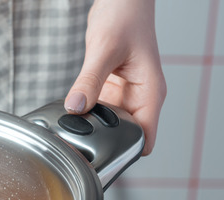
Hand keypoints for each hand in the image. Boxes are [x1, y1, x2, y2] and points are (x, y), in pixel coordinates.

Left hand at [64, 0, 166, 154]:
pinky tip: (73, 112)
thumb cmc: (126, 16)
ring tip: (73, 128)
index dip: (126, 152)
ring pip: (109, 124)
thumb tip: (76, 106)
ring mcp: (124, 94)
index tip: (104, 159)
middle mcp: (139, 97)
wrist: (121, 0)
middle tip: (79, 144)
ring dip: (93, 128)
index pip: (145, 137)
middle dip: (104, 142)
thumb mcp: (105, 49)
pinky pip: (98, 109)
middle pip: (124, 135)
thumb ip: (90, 80)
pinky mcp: (110, 89)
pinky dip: (86, 113)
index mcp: (150, 93)